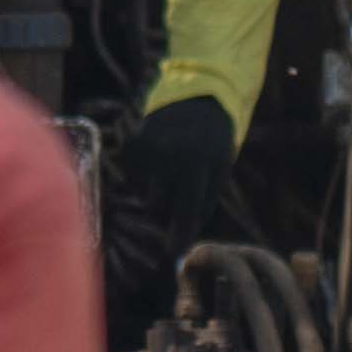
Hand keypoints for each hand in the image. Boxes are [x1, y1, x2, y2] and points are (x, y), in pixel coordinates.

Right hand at [105, 96, 234, 308]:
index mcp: (197, 165)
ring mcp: (147, 148)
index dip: (178, 236)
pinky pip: (134, 177)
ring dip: (157, 191)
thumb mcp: (219, 169)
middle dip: (167, 209)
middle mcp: (169, 157)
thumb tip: (182, 238)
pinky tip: (160, 157)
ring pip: (144, 194)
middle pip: (158, 208)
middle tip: (179, 193)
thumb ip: (202, 202)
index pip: (184, 212)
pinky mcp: (132, 143)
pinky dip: (145, 175)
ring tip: (173, 170)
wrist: (197, 96)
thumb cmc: (214, 141)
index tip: (173, 255)